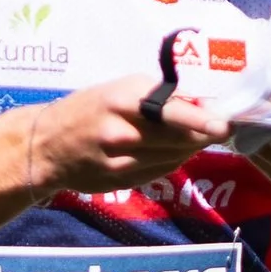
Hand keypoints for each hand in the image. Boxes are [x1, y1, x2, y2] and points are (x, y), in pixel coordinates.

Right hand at [21, 71, 227, 195]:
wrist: (45, 145)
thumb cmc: (87, 109)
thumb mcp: (117, 90)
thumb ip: (156, 97)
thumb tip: (202, 103)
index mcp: (122, 100)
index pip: (171, 111)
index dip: (202, 120)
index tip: (225, 125)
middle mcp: (123, 131)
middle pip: (179, 138)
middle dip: (204, 134)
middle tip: (221, 128)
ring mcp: (121, 160)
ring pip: (173, 157)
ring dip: (189, 148)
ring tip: (197, 137)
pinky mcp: (121, 181)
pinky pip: (160, 171)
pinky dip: (171, 161)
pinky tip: (171, 152)